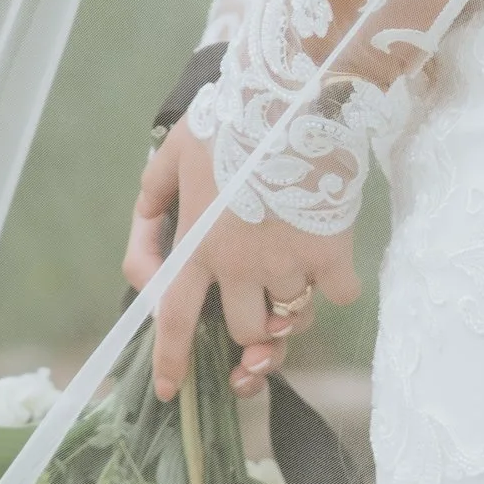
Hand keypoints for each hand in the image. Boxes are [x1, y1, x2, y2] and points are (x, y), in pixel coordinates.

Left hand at [125, 120, 358, 400]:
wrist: (295, 94)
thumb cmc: (231, 118)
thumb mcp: (173, 151)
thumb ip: (152, 199)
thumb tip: (146, 243)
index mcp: (198, 243)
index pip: (174, 318)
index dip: (170, 360)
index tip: (169, 389)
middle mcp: (240, 264)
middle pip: (242, 329)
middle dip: (248, 327)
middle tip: (257, 304)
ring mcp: (288, 263)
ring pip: (290, 318)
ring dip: (290, 304)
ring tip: (291, 268)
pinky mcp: (331, 253)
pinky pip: (337, 295)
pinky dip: (335, 285)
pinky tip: (329, 261)